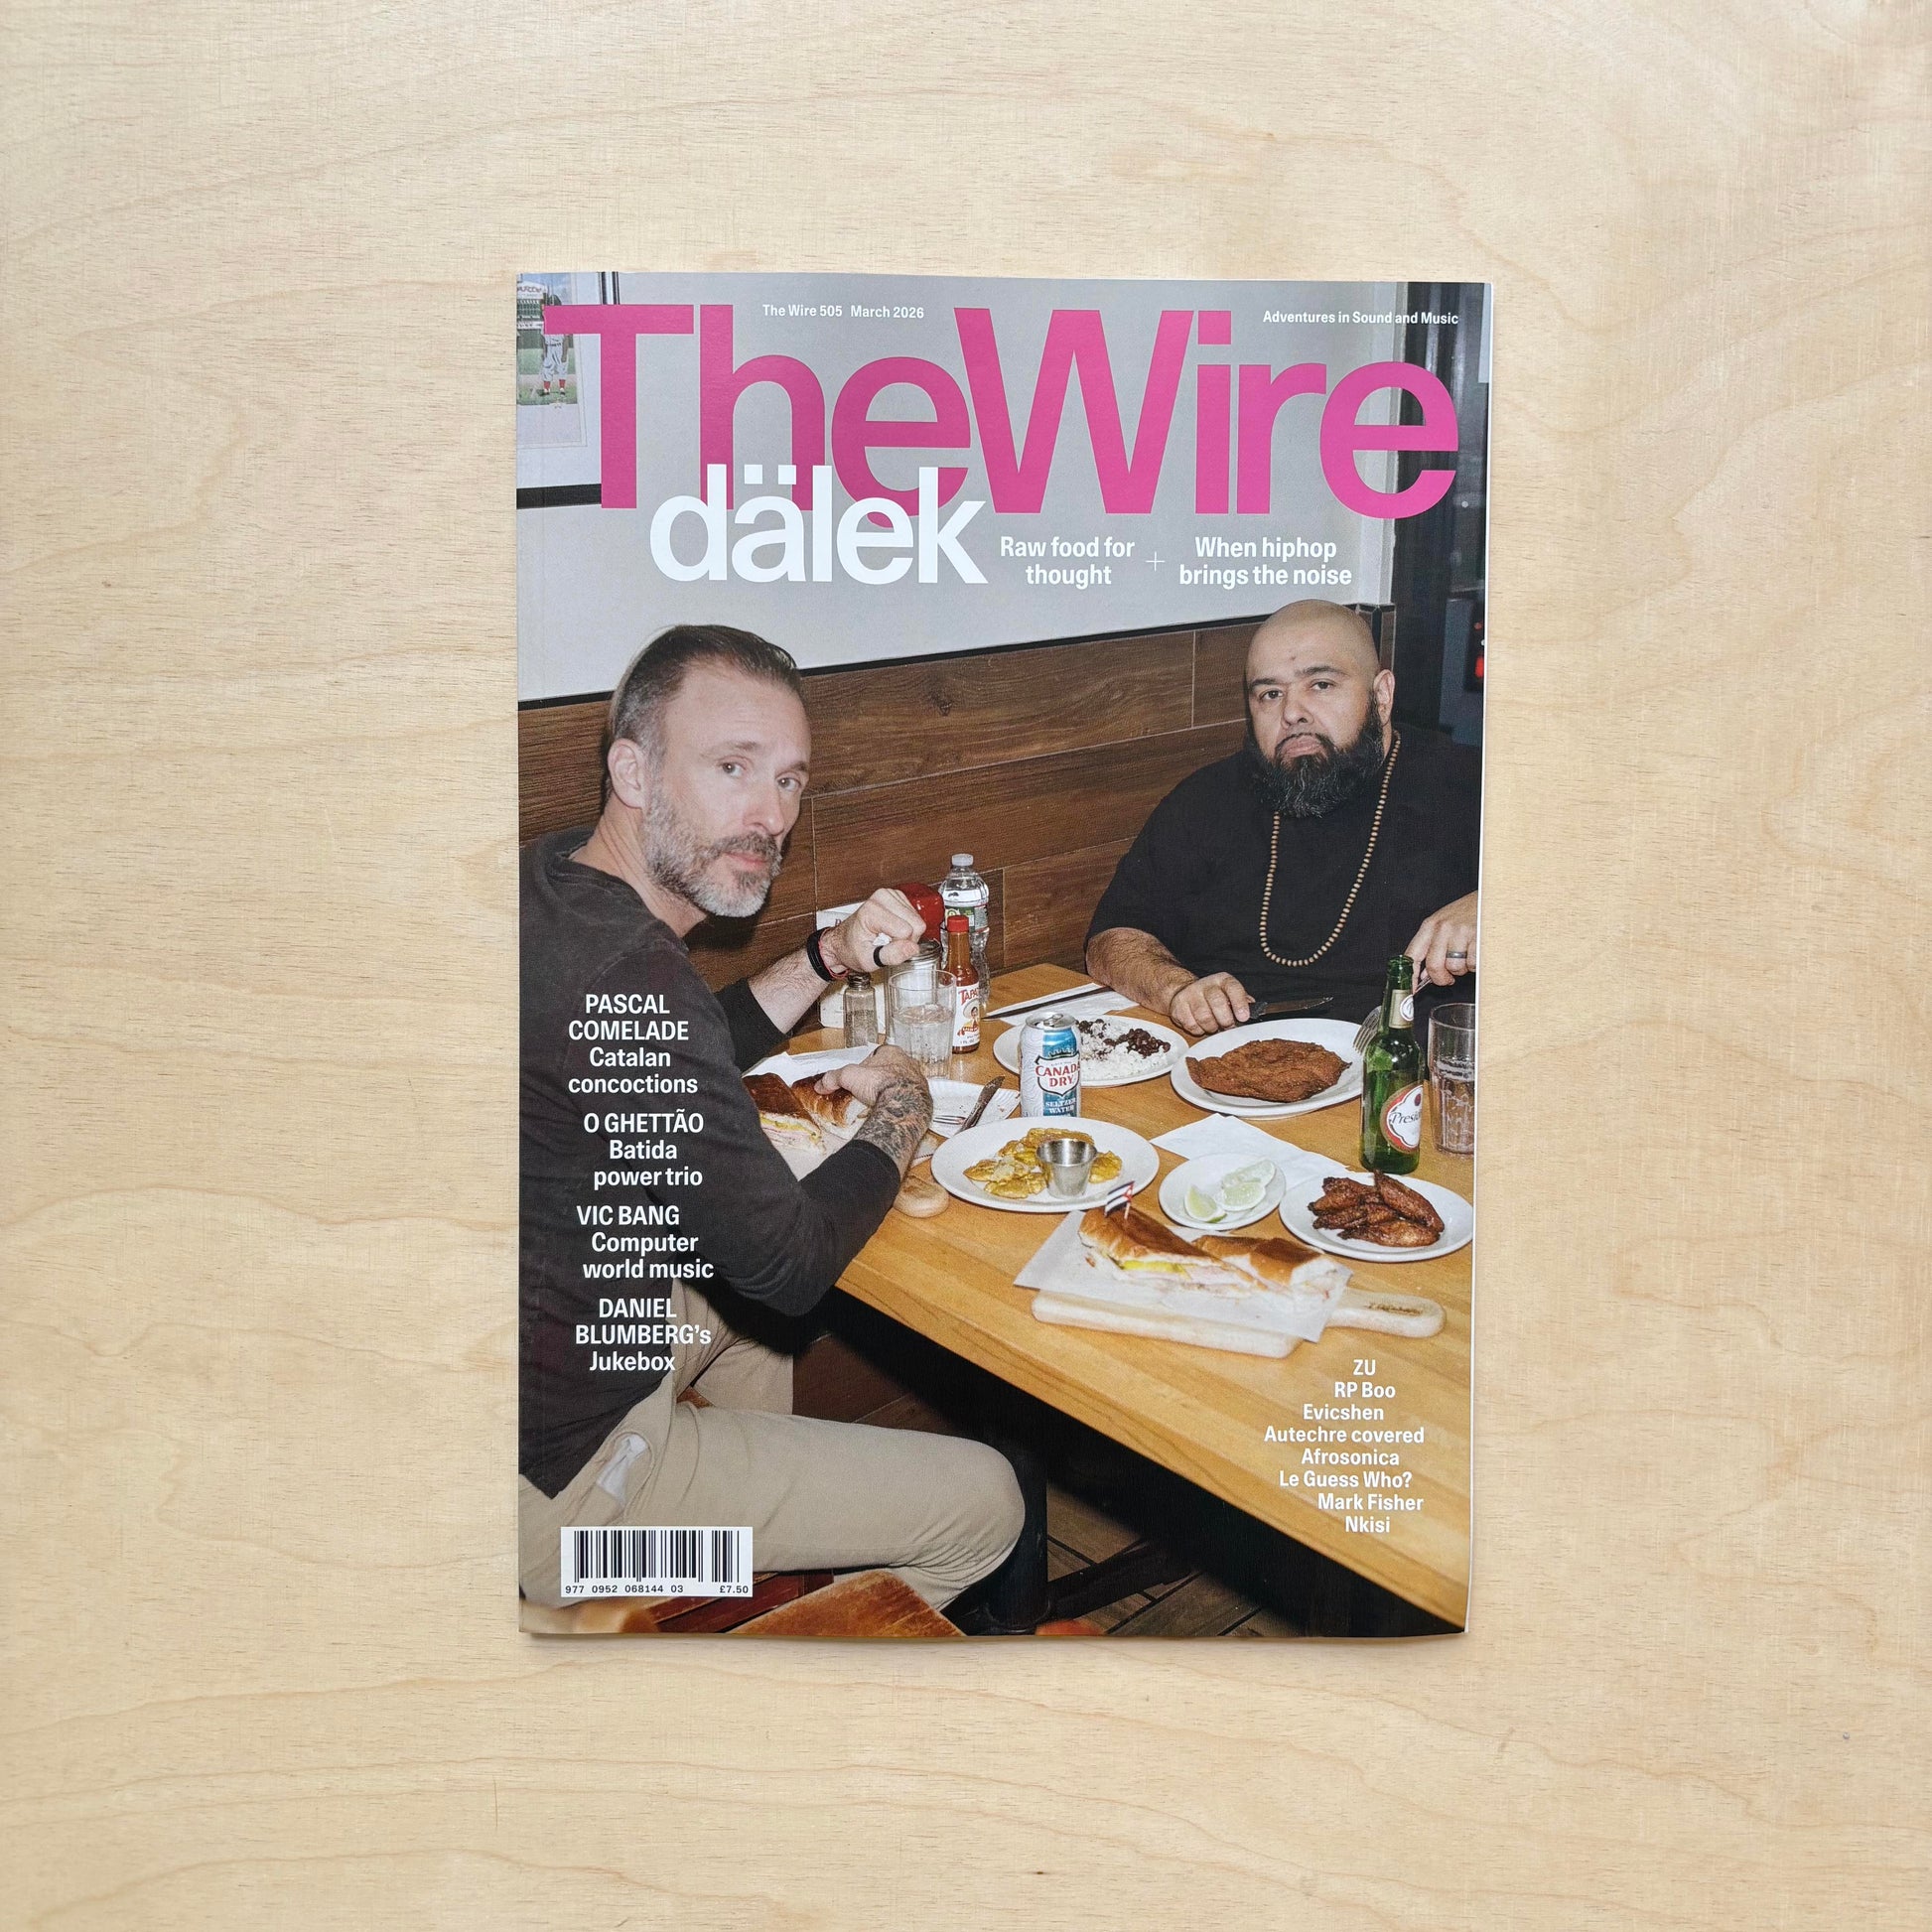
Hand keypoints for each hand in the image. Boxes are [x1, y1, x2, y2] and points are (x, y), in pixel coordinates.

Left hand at [822, 888, 926, 976]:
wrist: (844, 941)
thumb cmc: (853, 949)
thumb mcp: (868, 961)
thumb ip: (892, 956)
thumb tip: (913, 948)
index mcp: (871, 911)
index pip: (906, 931)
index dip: (900, 945)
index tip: (884, 946)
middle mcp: (881, 897)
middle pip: (916, 924)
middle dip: (906, 939)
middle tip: (888, 942)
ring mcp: (891, 894)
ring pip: (918, 920)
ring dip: (907, 933)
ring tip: (889, 936)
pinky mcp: (898, 896)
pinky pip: (916, 916)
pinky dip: (908, 926)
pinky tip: (893, 929)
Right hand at [831, 1046, 934, 1176]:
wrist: (903, 1104)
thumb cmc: (880, 1084)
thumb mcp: (848, 1076)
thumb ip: (834, 1077)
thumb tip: (821, 1084)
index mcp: (892, 1052)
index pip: (877, 1054)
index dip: (866, 1064)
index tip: (860, 1075)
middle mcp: (908, 1063)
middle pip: (891, 1068)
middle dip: (880, 1078)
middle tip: (868, 1090)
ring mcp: (918, 1080)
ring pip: (902, 1082)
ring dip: (892, 1090)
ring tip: (879, 1102)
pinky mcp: (924, 1097)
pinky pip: (910, 1098)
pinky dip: (901, 1102)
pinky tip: (891, 1109)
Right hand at [1168, 971, 1253, 1034]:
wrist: (1185, 992)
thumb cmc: (1213, 996)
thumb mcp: (1229, 994)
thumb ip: (1242, 1000)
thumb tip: (1255, 1008)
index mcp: (1222, 980)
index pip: (1233, 988)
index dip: (1239, 1003)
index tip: (1243, 1017)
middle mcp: (1206, 984)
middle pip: (1217, 1003)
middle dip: (1225, 1020)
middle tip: (1227, 1025)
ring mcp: (1190, 994)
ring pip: (1204, 1017)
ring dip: (1211, 1027)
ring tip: (1213, 1025)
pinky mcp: (1178, 1006)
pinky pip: (1192, 1025)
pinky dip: (1198, 1030)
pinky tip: (1200, 1025)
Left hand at [1406, 892, 1477, 988]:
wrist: (1492, 897)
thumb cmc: (1468, 911)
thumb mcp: (1444, 924)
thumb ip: (1431, 947)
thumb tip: (1423, 974)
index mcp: (1430, 925)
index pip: (1412, 955)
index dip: (1410, 976)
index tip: (1410, 990)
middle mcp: (1443, 928)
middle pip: (1434, 966)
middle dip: (1442, 978)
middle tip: (1448, 978)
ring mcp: (1461, 932)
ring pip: (1455, 967)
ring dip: (1462, 969)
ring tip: (1467, 954)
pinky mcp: (1478, 937)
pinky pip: (1473, 964)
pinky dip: (1476, 964)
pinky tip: (1477, 951)